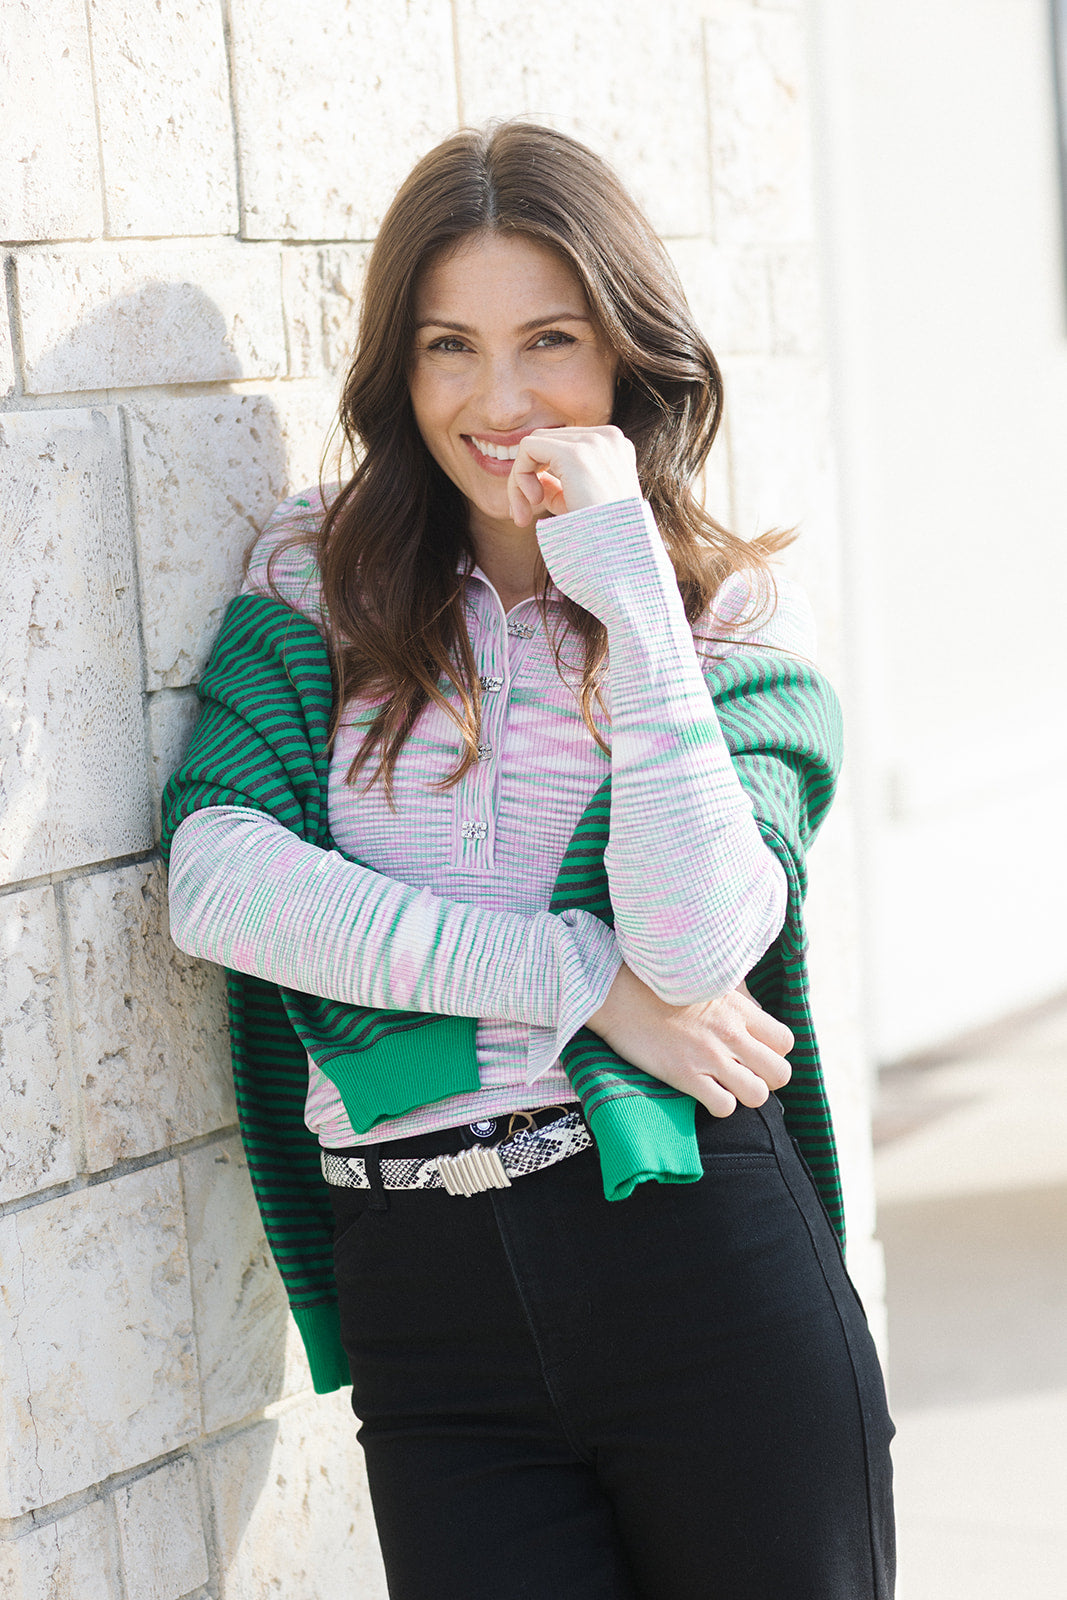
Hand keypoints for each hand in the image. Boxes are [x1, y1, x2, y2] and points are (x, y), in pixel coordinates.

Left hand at [507, 425, 639, 526]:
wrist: (618, 555)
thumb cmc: (600, 538)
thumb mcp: (580, 506)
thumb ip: (559, 487)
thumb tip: (536, 479)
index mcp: (615, 448)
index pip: (565, 447)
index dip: (543, 475)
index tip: (533, 511)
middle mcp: (608, 438)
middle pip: (547, 443)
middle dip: (527, 478)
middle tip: (521, 516)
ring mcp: (593, 442)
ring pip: (533, 446)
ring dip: (519, 480)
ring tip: (525, 514)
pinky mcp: (574, 453)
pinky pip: (527, 449)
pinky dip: (519, 475)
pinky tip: (532, 502)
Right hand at [585, 964, 792, 1117]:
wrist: (617, 991)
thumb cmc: (657, 984)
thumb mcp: (707, 981)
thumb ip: (736, 999)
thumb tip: (755, 1013)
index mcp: (739, 1009)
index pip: (785, 1042)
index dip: (774, 1054)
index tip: (753, 1054)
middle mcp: (731, 1034)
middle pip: (781, 1073)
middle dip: (766, 1080)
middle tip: (743, 1075)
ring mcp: (710, 1056)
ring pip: (758, 1096)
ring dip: (744, 1096)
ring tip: (724, 1086)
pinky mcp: (686, 1075)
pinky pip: (724, 1107)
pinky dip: (718, 1105)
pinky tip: (703, 1092)